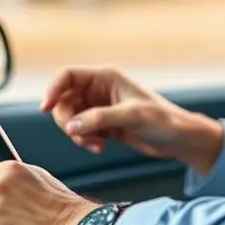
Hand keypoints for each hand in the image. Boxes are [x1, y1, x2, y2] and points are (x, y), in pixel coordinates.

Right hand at [41, 66, 223, 174]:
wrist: (179, 139)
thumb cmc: (163, 120)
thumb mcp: (133, 116)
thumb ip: (101, 118)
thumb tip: (72, 125)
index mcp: (106, 77)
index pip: (67, 76)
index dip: (52, 90)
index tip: (45, 108)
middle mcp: (100, 90)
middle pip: (63, 100)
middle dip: (67, 120)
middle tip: (79, 135)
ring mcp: (100, 108)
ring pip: (70, 119)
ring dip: (77, 134)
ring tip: (95, 144)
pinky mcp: (103, 125)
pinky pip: (81, 132)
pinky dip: (85, 141)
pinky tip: (100, 147)